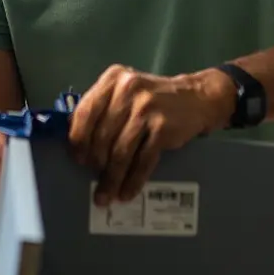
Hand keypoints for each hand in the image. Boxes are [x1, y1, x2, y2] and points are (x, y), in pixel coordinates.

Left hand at [69, 65, 236, 205]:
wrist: (197, 98)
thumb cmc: (153, 98)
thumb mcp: (125, 92)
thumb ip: (102, 108)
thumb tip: (76, 143)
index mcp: (112, 79)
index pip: (85, 112)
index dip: (78, 140)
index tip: (77, 159)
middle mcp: (127, 90)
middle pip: (101, 136)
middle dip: (95, 164)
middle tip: (94, 180)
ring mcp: (146, 109)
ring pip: (120, 152)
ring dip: (111, 179)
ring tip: (106, 195)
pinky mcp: (163, 128)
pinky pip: (142, 161)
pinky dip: (133, 180)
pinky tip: (127, 191)